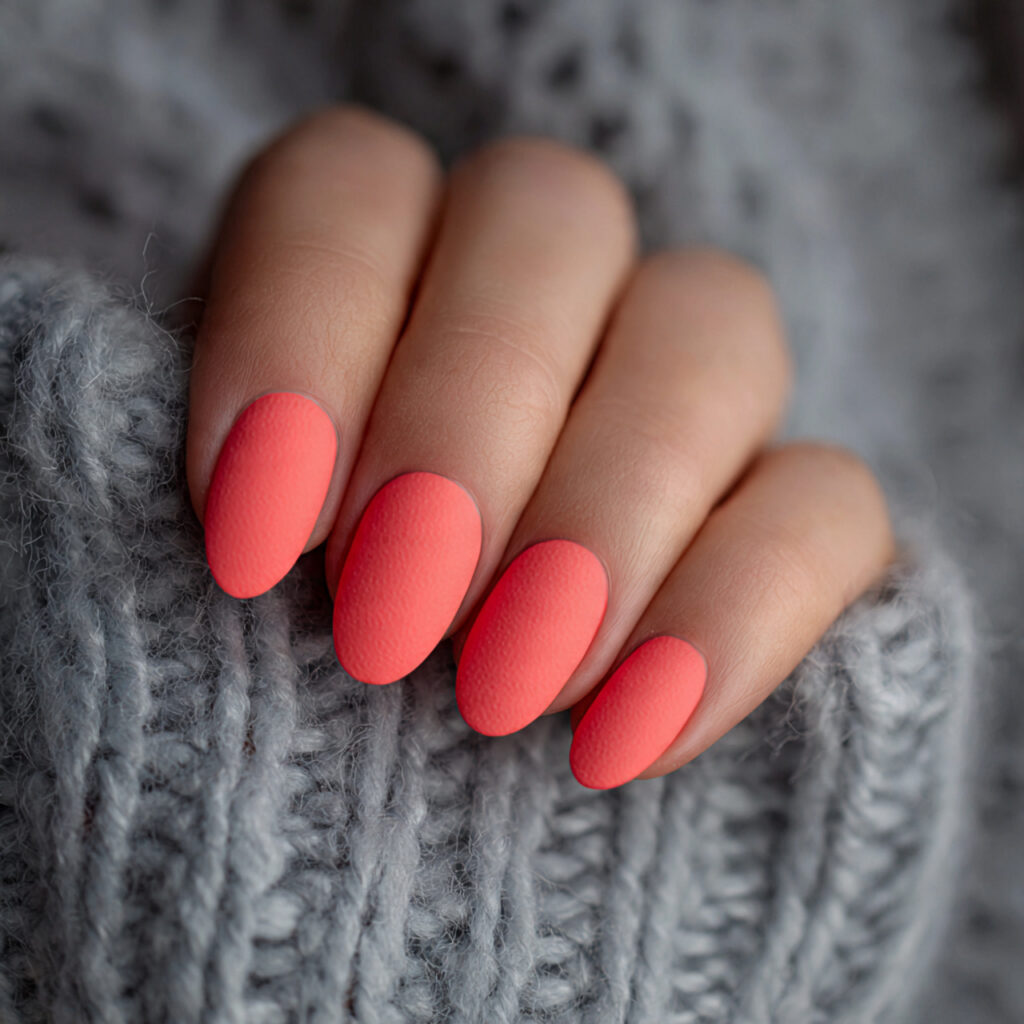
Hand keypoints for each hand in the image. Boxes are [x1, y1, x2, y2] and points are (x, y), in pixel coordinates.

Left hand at [186, 105, 894, 788]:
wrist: (387, 932)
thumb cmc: (251, 757)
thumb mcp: (166, 606)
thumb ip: (165, 476)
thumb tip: (154, 405)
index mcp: (368, 294)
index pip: (354, 184)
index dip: (301, 327)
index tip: (255, 539)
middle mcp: (537, 324)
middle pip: (552, 214)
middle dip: (468, 412)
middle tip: (390, 620)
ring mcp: (679, 422)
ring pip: (716, 324)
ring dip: (608, 504)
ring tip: (509, 690)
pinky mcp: (791, 542)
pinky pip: (833, 507)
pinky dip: (739, 612)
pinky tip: (629, 737)